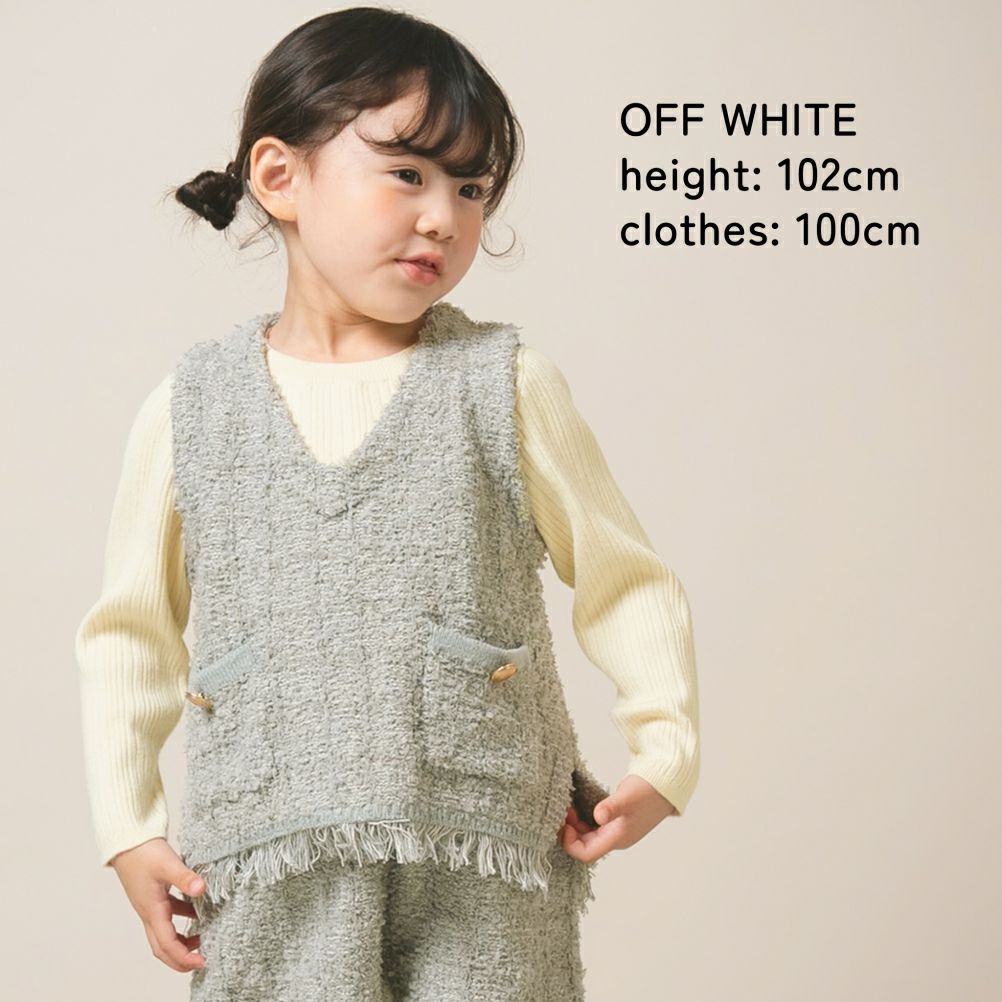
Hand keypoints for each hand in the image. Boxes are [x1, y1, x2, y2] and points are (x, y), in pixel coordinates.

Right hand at [109, 836, 206, 971]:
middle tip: (200, 961)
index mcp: (152, 910)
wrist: (127, 840)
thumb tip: (201, 889)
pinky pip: (168, 914)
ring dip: (181, 940)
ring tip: (202, 938)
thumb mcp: (168, 864)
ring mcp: (150, 904)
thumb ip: (185, 877)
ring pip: (164, 932)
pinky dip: (182, 918)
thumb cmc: (143, 852)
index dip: (184, 957)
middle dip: (179, 959)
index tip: (201, 962)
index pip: (167, 944)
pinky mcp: (153, 895)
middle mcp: (149, 912)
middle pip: (162, 947)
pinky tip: (198, 910)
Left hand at [557, 774, 677, 863]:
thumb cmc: (648, 791)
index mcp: (616, 838)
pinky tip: (578, 806)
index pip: (586, 854)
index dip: (570, 843)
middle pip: (584, 847)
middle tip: (563, 812)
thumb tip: (598, 816)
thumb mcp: (627, 797)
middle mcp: (615, 839)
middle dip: (569, 833)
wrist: (666, 786)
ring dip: (575, 826)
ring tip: (568, 808)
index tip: (564, 824)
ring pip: (588, 837)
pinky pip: (594, 828)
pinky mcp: (616, 822)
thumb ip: (612, 806)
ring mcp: (616, 831)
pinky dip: (583, 820)